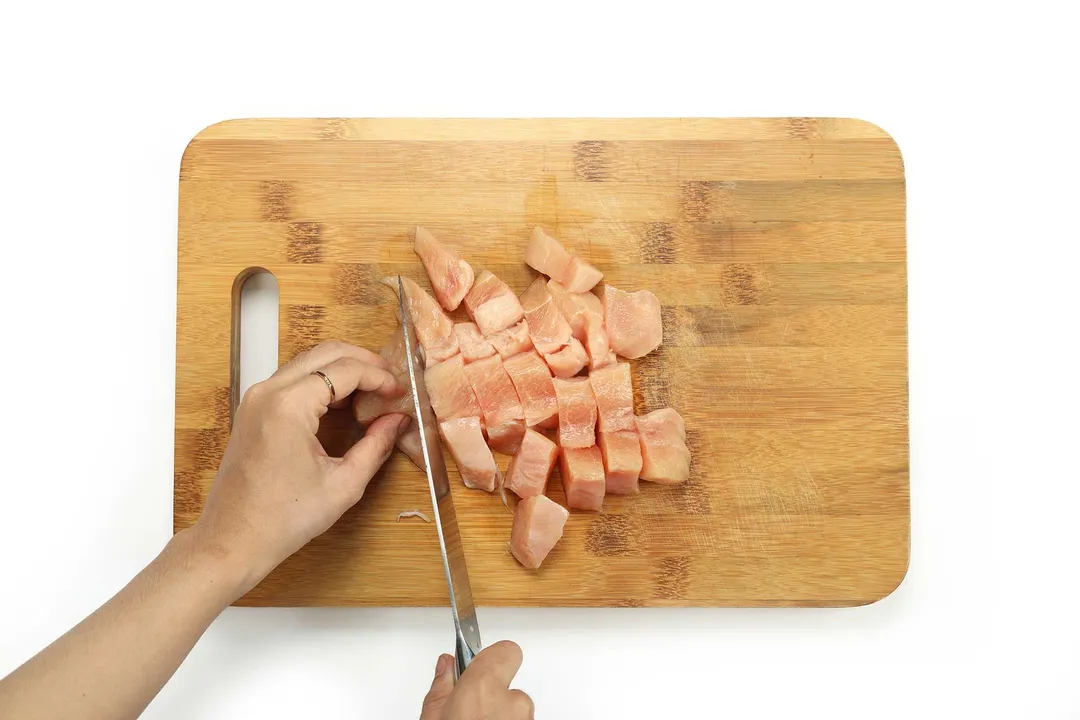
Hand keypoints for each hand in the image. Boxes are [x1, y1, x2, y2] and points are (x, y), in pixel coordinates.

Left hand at [190, 340, 409, 594]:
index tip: (400, 391)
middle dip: (364, 362)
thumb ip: (376, 446)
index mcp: (289, 406)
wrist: (232, 541)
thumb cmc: (283, 520)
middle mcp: (268, 392)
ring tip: (372, 391)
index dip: (379, 376)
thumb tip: (397, 420)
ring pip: (308, 361)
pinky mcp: (252, 409)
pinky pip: (293, 379)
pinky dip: (322, 381)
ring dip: (342, 369)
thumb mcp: (343, 484)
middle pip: (325, 353)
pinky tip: (344, 402)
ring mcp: (256, 398)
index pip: (345, 369)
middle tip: (391, 381)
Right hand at [420, 641, 533, 719]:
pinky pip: (519, 719)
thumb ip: (441, 688)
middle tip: (467, 711)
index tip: (475, 665)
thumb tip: (446, 664)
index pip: (506, 650)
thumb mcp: (432, 718)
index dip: (491, 657)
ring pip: (514, 708)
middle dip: (489, 694)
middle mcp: (512, 702)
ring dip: (498, 714)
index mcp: (484, 689)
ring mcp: (526, 718)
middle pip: (507, 684)